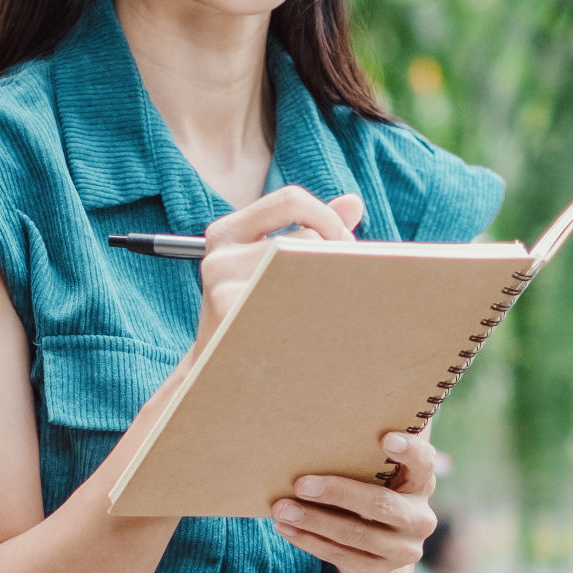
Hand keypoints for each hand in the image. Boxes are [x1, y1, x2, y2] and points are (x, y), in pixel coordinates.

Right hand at [191, 185, 365, 353]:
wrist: (219, 373)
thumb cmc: (258, 312)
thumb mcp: (274, 264)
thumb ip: (312, 231)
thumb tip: (354, 202)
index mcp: (227, 232)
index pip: (290, 199)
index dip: (327, 216)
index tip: (343, 244)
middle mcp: (217, 256)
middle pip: (305, 239)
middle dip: (337, 257)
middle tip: (352, 281)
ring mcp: (219, 289)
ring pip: (304, 272)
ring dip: (329, 288)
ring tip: (335, 308)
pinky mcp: (230, 320)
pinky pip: (293, 307)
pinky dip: (314, 316)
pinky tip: (317, 333)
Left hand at [271, 431, 438, 572]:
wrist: (378, 552)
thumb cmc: (371, 494)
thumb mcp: (378, 476)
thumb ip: (368, 454)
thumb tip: (330, 410)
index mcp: (421, 484)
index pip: (424, 463)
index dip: (409, 451)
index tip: (385, 438)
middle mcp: (419, 518)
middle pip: (380, 504)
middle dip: (337, 492)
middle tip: (300, 483)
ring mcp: (402, 550)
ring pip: (355, 534)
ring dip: (313, 520)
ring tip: (281, 509)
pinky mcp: (379, 572)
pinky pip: (340, 557)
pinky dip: (309, 541)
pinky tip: (286, 529)